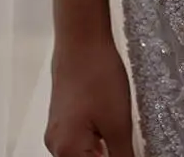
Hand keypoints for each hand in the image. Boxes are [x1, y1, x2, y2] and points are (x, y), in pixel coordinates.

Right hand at [45, 33, 135, 156]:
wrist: (82, 38)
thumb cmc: (98, 76)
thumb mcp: (118, 124)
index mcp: (66, 152)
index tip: (128, 149)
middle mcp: (55, 146)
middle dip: (107, 156)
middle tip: (125, 142)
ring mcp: (56, 131)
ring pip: (83, 154)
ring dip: (102, 152)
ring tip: (118, 135)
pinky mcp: (62, 117)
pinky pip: (78, 141)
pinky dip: (95, 142)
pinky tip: (109, 127)